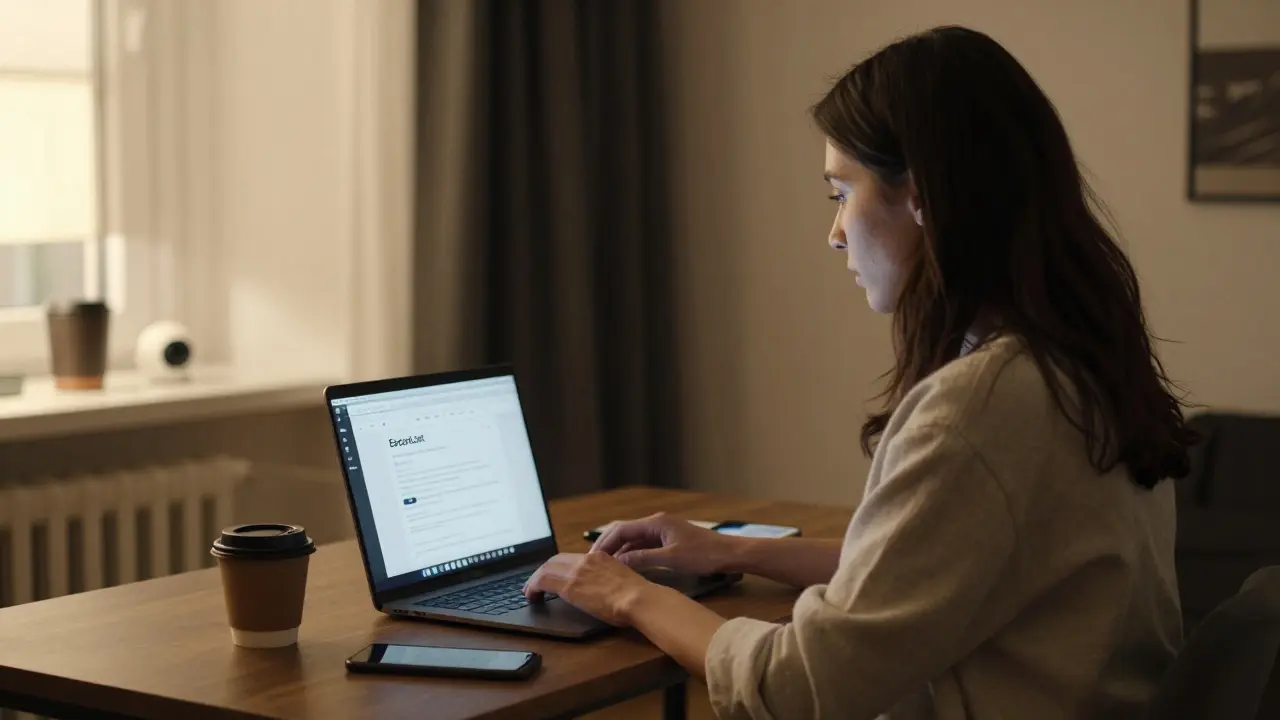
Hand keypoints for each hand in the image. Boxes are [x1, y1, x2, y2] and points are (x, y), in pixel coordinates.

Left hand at [522, 552, 655, 625]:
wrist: (637, 598)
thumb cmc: (636, 597)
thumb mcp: (620, 581)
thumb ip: (607, 580)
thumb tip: (601, 590)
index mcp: (599, 557)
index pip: (570, 558)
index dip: (557, 567)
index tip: (552, 576)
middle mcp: (586, 560)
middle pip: (555, 560)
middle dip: (542, 571)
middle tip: (535, 584)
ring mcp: (577, 571)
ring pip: (546, 568)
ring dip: (535, 579)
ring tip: (530, 592)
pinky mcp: (569, 585)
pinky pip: (542, 581)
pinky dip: (533, 587)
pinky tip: (531, 596)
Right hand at [591, 512, 737, 574]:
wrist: (728, 554)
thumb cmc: (702, 555)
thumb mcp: (671, 558)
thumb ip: (644, 558)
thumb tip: (618, 562)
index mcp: (655, 522)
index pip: (621, 529)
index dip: (605, 542)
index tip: (592, 557)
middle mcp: (656, 523)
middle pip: (624, 531)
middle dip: (608, 545)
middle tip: (592, 562)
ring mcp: (661, 531)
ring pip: (633, 538)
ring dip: (618, 550)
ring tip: (604, 566)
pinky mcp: (667, 540)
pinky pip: (642, 544)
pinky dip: (631, 553)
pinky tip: (624, 565)